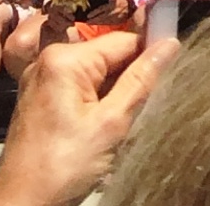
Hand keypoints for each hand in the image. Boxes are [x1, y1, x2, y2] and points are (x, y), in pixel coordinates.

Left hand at [0, 24, 177, 205]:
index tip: (171, 73)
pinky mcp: (38, 100)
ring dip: (112, 96)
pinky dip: (94, 104)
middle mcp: (49, 60)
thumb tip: (170, 43)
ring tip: (117, 127)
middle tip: (139, 112)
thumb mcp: (111, 125)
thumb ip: (141, 80)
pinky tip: (98, 131)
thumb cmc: (63, 168)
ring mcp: (40, 80)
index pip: (123, 41)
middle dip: (128, 81)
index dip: (149, 55)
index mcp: (65, 59)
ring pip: (95, 75)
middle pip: (107, 58)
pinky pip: (77, 89)